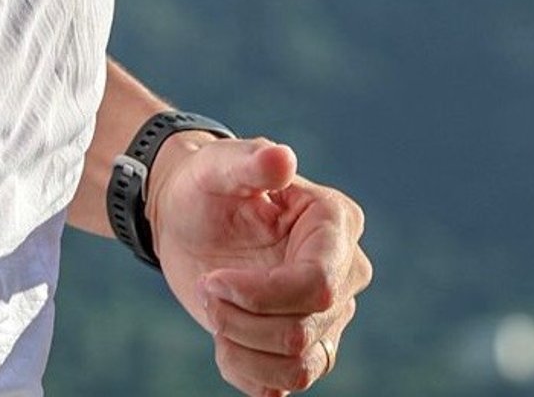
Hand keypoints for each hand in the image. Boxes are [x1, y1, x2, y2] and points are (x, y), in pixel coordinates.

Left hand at [147, 136, 371, 396]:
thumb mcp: (220, 165)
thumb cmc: (208, 185)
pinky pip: (286, 384)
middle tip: (207, 288)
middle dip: (242, 319)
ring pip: (300, 366)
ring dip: (242, 348)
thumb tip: (283, 158)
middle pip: (304, 330)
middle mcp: (344, 273)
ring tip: (215, 312)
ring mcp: (328, 314)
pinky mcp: (304, 346)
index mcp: (336, 223)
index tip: (213, 280)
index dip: (261, 296)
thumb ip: (251, 161)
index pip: (317, 286)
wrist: (189, 220)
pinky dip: (246, 371)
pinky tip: (224, 338)